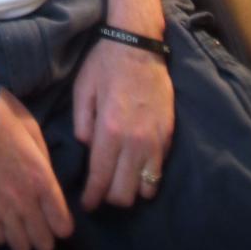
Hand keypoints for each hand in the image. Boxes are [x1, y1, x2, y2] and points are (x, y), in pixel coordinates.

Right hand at [0, 87, 72, 249]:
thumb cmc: (6, 117)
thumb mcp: (36, 134)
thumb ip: (45, 163)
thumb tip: (49, 183)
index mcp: (43, 180)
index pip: (63, 226)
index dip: (62, 224)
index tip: (57, 217)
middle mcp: (25, 200)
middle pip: (44, 244)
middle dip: (45, 235)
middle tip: (39, 221)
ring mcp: (2, 207)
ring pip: (21, 248)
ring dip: (24, 239)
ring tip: (21, 225)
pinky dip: (3, 234)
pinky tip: (3, 219)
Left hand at [72, 39, 173, 210]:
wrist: (139, 45)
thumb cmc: (105, 63)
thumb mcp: (82, 89)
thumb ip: (82, 123)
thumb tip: (88, 148)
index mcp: (109, 130)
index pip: (101, 179)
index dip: (92, 197)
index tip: (87, 204)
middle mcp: (134, 142)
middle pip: (124, 193)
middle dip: (109, 197)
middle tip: (101, 191)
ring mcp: (154, 141)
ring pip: (144, 189)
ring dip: (130, 190)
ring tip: (120, 181)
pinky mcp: (168, 137)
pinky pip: (159, 172)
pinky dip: (147, 179)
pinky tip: (137, 169)